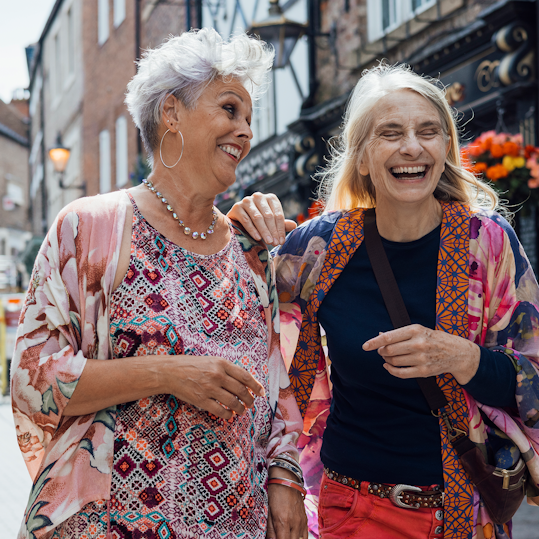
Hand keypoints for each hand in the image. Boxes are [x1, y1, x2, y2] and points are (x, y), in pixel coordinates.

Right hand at [161, 356, 265, 419]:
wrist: (170, 372)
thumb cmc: (192, 365)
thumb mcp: (212, 361)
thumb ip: (227, 369)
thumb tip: (245, 382)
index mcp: (222, 363)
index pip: (245, 376)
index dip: (256, 386)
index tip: (262, 393)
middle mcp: (217, 375)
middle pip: (241, 390)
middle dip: (250, 400)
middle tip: (251, 404)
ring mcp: (209, 388)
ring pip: (233, 402)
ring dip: (241, 409)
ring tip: (242, 411)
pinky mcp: (202, 400)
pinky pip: (220, 411)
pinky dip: (228, 415)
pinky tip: (229, 415)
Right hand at [228, 192, 296, 245]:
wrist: (237, 221)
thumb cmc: (257, 222)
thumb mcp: (271, 223)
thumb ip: (282, 224)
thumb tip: (294, 225)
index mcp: (270, 198)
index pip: (278, 215)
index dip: (280, 229)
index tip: (281, 242)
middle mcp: (259, 196)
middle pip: (269, 216)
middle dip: (273, 231)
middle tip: (275, 244)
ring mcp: (247, 200)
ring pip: (258, 217)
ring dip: (264, 231)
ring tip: (268, 242)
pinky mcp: (237, 207)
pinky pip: (246, 220)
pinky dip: (252, 230)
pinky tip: (257, 238)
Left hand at [267, 469, 307, 538]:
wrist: (287, 480)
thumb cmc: (276, 494)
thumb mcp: (269, 512)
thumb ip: (271, 530)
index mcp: (283, 522)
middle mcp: (295, 524)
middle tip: (280, 537)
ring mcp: (302, 522)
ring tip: (286, 536)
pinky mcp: (305, 519)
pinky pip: (305, 535)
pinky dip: (300, 538)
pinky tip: (293, 536)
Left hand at [362, 324, 480, 384]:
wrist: (457, 353)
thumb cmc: (434, 338)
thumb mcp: (418, 330)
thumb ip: (398, 334)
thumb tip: (379, 336)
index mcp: (415, 330)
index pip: (389, 337)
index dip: (374, 342)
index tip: (365, 346)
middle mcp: (418, 344)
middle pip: (389, 350)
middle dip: (381, 351)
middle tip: (382, 351)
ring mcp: (421, 358)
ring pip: (394, 361)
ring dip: (387, 360)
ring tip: (388, 357)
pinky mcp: (424, 371)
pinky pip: (401, 373)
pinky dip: (391, 370)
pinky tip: (388, 366)